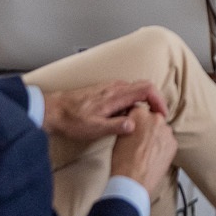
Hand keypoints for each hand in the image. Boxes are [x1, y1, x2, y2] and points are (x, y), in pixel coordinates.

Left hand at [44, 80, 167, 140]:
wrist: (53, 110)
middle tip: (157, 117)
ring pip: (135, 89)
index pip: (146, 89)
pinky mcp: (104, 90)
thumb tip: (134, 125)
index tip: (162, 114)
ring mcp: (109, 87)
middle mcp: (114, 87)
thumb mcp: (93, 129)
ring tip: (144, 119)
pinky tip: (127, 115)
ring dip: (144, 101)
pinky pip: (126, 91)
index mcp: (115, 95)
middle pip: (144, 86)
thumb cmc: (71, 120)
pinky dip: (134, 101)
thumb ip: (115, 126)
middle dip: (155, 100)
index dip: (159, 100)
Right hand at [108, 106, 177, 196]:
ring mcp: (166, 131)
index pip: (138, 110)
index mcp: (139, 114)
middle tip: (140, 141)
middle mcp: (155, 119)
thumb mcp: (119, 137)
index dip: (136, 121)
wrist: (132, 181)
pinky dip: (163, 147)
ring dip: (157, 136)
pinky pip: (168, 141)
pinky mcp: (174, 143)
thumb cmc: (121, 161)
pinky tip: (154, 156)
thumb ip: (128, 125)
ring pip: (162, 130)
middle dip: (148, 127)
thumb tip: (133, 124)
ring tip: (147, 151)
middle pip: (153, 118)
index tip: (135, 128)